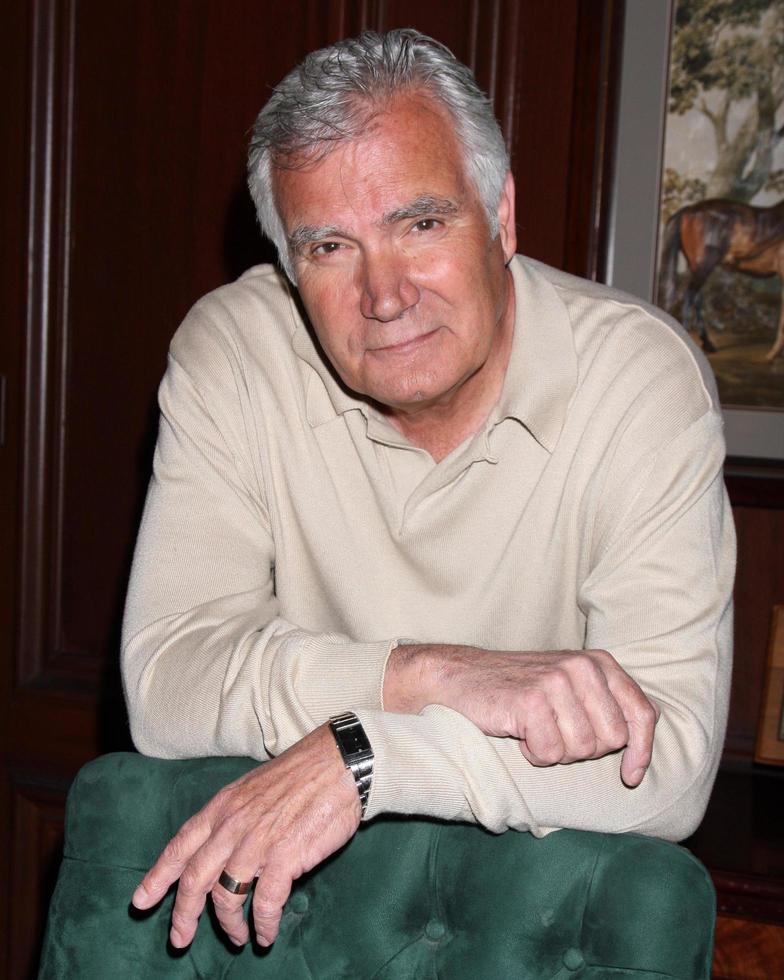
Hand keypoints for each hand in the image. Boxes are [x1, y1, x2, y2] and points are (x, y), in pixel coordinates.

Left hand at [131, 725, 359, 947]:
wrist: (340, 762)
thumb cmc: (301, 774)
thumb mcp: (253, 787)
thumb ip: (234, 816)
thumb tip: (223, 847)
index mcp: (223, 806)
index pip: (181, 844)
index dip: (159, 875)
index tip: (141, 901)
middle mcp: (233, 825)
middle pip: (195, 878)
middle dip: (184, 914)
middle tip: (179, 940)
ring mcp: (258, 842)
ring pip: (226, 895)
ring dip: (229, 924)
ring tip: (237, 938)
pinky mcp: (286, 856)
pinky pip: (266, 902)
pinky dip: (264, 924)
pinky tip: (267, 933)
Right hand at [385, 645, 658, 785]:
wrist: (458, 678)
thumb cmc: (517, 692)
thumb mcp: (569, 690)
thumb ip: (606, 708)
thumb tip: (641, 752)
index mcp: (599, 663)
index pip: (641, 714)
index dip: (640, 751)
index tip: (629, 776)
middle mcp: (583, 666)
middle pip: (611, 740)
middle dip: (583, 749)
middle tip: (552, 733)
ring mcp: (557, 680)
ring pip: (581, 750)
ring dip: (555, 751)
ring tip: (533, 730)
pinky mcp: (532, 700)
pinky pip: (550, 753)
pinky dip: (533, 754)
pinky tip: (518, 733)